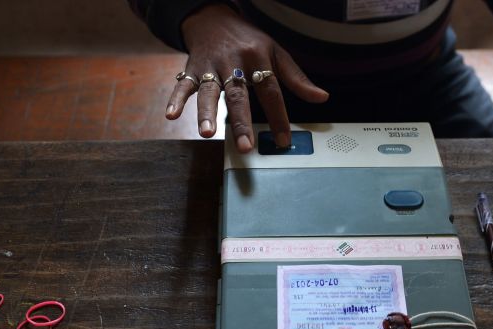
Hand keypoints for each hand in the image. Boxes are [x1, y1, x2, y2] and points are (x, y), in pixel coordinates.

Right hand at [166, 3, 328, 151]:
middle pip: (239, 95)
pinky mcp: (192, 69)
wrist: (214, 18)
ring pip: (209, 92)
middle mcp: (234, 62)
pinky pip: (183, 85)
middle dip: (241, 122)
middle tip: (245, 145)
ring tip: (207, 133)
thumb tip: (321, 98)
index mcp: (258, 58)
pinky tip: (171, 116)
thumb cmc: (248, 40)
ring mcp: (211, 67)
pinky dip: (176, 100)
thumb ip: (296, 78)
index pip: (271, 91)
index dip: (278, 117)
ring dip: (207, 113)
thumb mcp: (276, 53)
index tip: (283, 141)